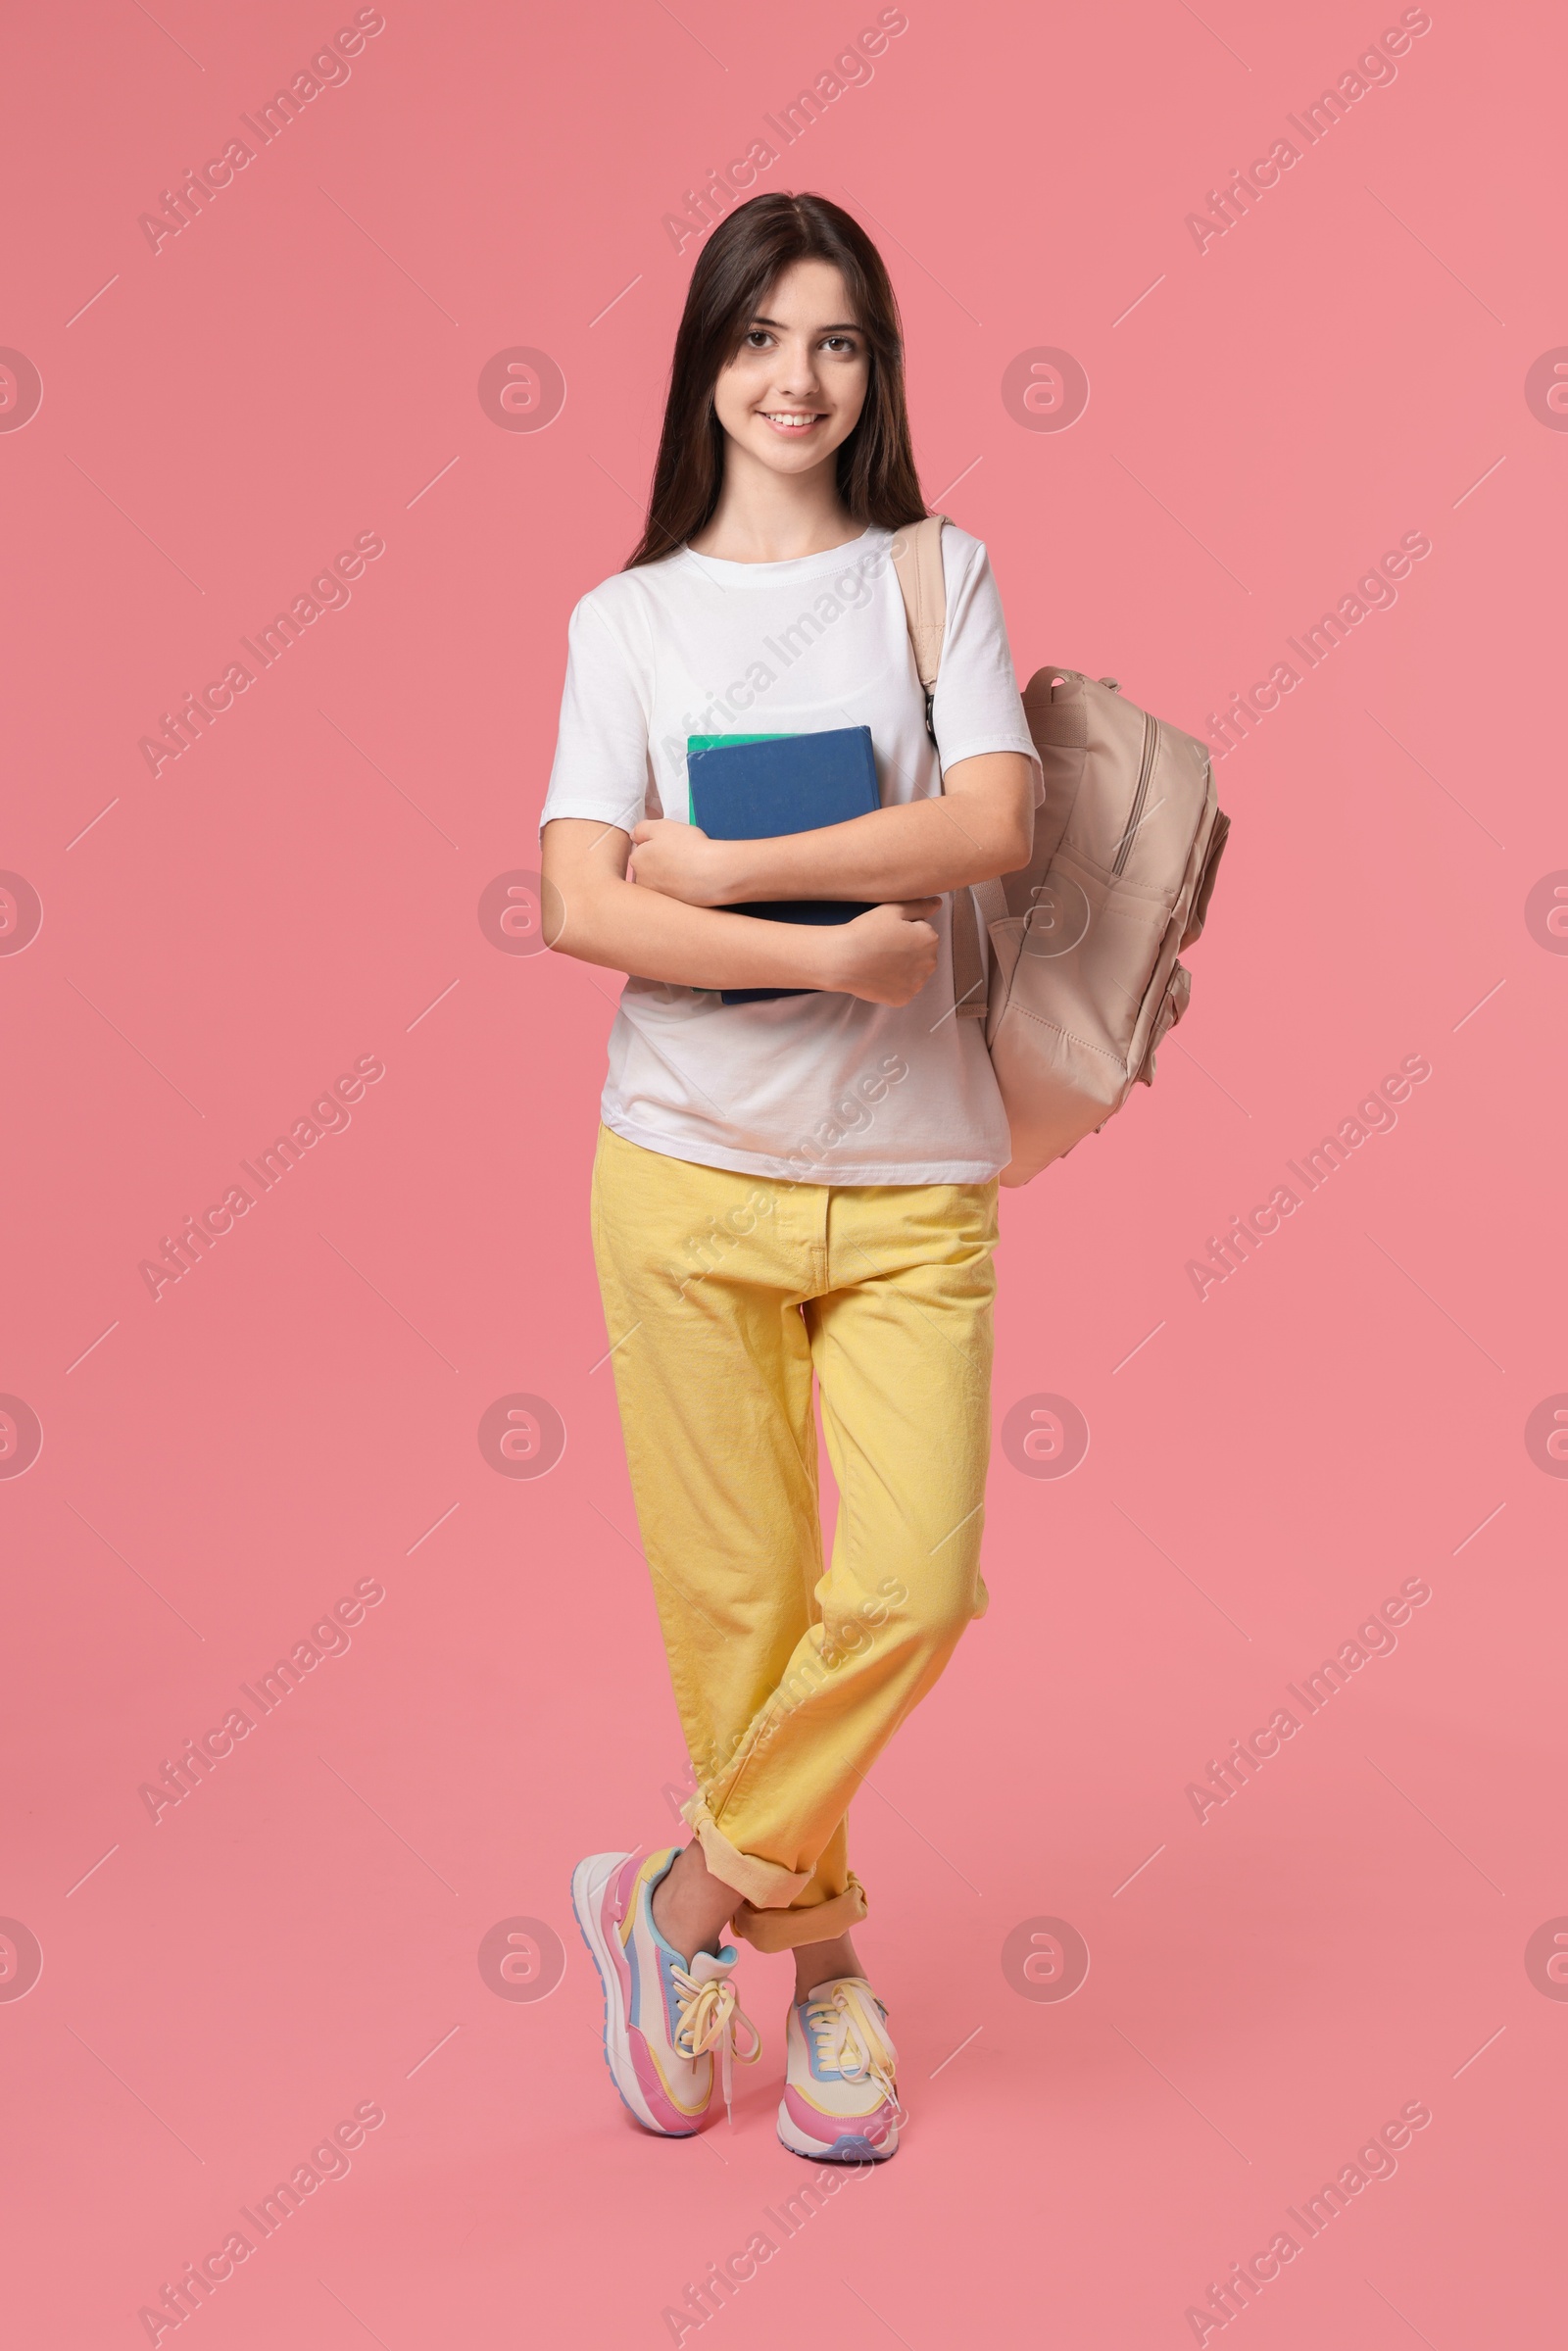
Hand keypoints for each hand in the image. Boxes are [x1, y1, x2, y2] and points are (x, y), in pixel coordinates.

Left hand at [628, 819, 733, 906]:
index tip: (671, 845)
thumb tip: (634, 836)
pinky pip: (675, 896)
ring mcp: (658, 897)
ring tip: (689, 870)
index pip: (641, 852)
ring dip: (672, 878)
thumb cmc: (689, 848)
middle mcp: (643, 882)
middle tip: (681, 857)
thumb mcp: (662, 826)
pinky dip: (683, 890)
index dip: (657, 846)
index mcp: (637, 861)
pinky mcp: (673, 908)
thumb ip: (642, 829)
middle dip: (662, 865)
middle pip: (649, 871)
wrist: (714, 873)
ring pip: (662, 884)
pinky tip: (694, 882)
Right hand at [824, 900, 940, 1005]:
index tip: (889, 933)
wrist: (844, 960)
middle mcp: (930, 963)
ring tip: (881, 962)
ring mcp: (917, 984)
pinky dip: (894, 985)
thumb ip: (920, 906)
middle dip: (909, 952)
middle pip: (922, 955)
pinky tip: (879, 976)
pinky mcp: (904, 998)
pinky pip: (903, 990)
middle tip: (884, 947)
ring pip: (914, 974)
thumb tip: (937, 903)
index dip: (906, 932)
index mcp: (930, 939)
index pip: (924, 934)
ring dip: (903, 969)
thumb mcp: (893, 909)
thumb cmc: (867, 931)